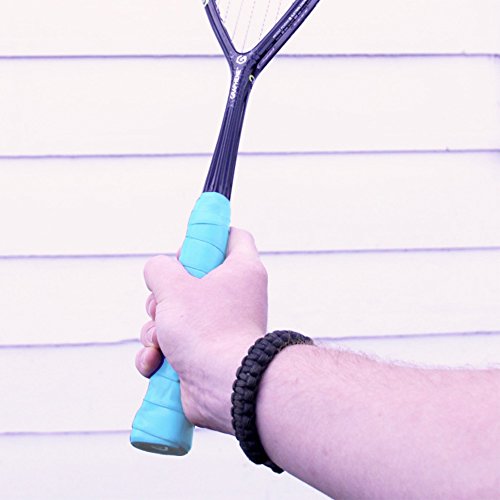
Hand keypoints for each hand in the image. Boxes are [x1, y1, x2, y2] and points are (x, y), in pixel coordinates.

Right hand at [135, 228, 267, 433]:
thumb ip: (159, 268)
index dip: (206, 238)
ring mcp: (220, 328)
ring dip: (155, 329)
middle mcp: (235, 298)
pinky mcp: (205, 355)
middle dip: (163, 295)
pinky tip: (155, 363)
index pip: (232, 237)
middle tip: (161, 305)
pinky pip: (174, 346)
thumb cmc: (207, 330)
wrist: (225, 388)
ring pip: (175, 315)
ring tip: (161, 341)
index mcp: (241, 271)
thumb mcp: (174, 286)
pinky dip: (158, 354)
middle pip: (191, 280)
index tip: (184, 251)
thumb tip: (159, 274)